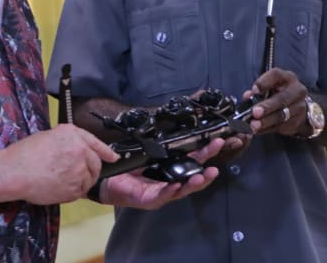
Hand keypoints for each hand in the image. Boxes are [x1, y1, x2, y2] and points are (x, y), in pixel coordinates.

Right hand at [2, 124, 118, 204]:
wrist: (14, 172)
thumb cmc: (24, 154)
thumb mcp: (47, 136)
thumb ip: (66, 141)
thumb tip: (75, 149)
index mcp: (72, 134)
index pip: (96, 143)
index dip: (106, 151)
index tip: (113, 157)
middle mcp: (80, 149)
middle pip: (96, 163)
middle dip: (91, 170)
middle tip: (78, 174)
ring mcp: (79, 169)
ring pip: (88, 179)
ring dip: (80, 182)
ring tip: (60, 181)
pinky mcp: (75, 188)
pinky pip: (80, 191)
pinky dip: (72, 191)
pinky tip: (58, 187)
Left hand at [101, 138, 222, 209]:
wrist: (109, 178)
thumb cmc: (129, 165)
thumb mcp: (148, 152)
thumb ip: (161, 144)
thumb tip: (174, 126)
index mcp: (172, 169)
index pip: (193, 161)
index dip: (206, 153)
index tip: (217, 143)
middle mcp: (171, 183)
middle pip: (192, 179)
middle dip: (205, 174)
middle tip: (215, 168)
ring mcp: (161, 193)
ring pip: (181, 191)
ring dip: (192, 184)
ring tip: (201, 177)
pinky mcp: (149, 200)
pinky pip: (161, 196)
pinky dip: (169, 191)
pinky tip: (176, 186)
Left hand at [244, 67, 308, 135]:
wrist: (297, 106)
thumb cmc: (278, 93)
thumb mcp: (269, 86)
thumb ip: (257, 90)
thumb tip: (247, 96)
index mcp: (287, 77)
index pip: (277, 75)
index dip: (264, 82)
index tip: (254, 90)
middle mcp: (297, 91)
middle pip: (282, 99)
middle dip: (267, 107)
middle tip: (254, 112)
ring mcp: (299, 108)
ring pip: (282, 116)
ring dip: (266, 121)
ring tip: (254, 125)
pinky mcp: (297, 122)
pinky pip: (280, 127)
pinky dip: (267, 129)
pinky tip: (258, 130)